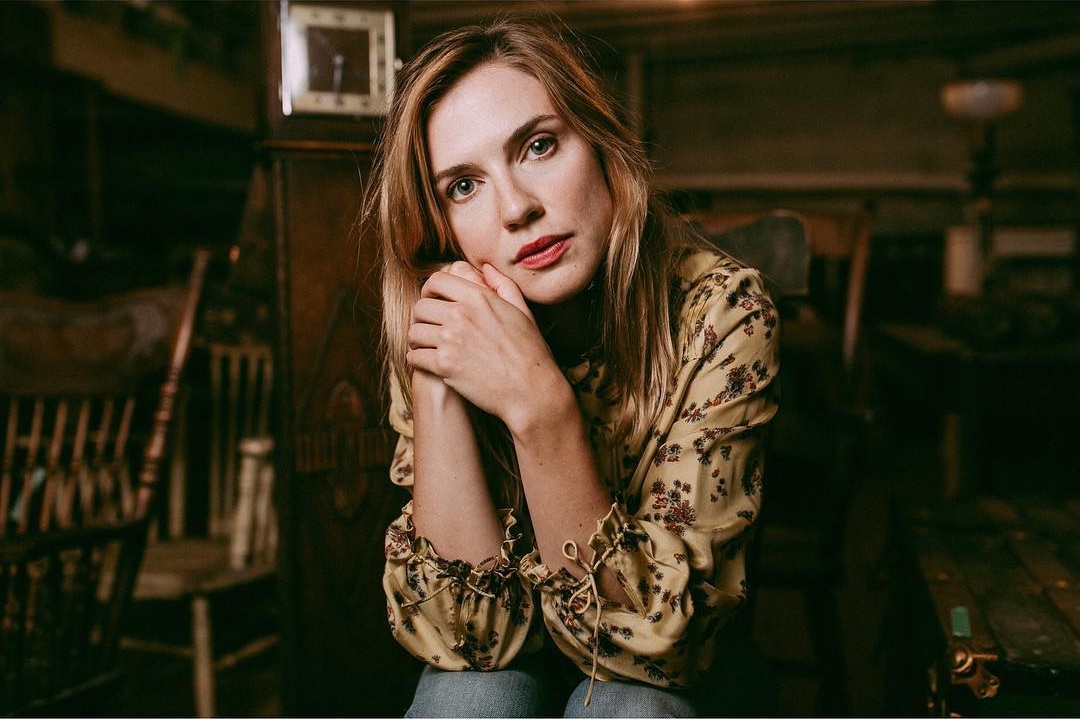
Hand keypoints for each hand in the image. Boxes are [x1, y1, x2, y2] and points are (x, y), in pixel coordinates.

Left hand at [407, 261, 561, 426]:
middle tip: (429, 329)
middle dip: (423, 318)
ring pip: (415, 332)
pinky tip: (428, 364)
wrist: (532, 390)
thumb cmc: (530, 352)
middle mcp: (461, 314)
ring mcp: (451, 340)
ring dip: (418, 341)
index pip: (437, 281)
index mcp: (479, 298)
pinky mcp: (445, 365)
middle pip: (421, 307)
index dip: (429, 291)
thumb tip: (485, 268)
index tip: (432, 302)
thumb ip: (503, 285)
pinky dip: (417, 361)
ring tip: (427, 347)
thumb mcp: (522, 311)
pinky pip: (414, 357)